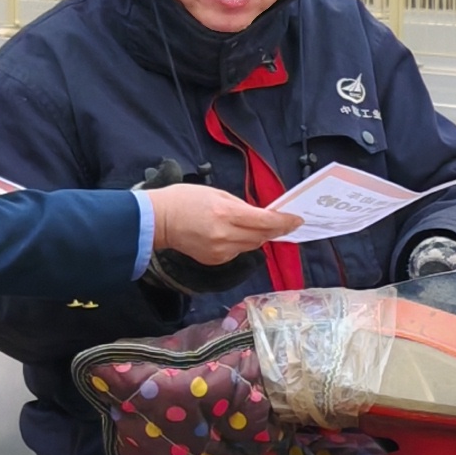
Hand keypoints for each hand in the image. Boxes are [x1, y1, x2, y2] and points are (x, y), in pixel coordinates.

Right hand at [141, 183, 301, 266]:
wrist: (158, 221)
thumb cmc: (185, 200)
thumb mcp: (216, 194)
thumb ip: (241, 206)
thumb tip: (262, 215)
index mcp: (226, 213)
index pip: (265, 222)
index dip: (284, 222)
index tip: (297, 220)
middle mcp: (225, 235)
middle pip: (262, 236)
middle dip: (276, 230)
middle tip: (286, 222)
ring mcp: (220, 250)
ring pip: (252, 246)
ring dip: (260, 236)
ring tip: (262, 226)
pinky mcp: (215, 260)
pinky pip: (238, 252)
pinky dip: (243, 243)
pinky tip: (236, 234)